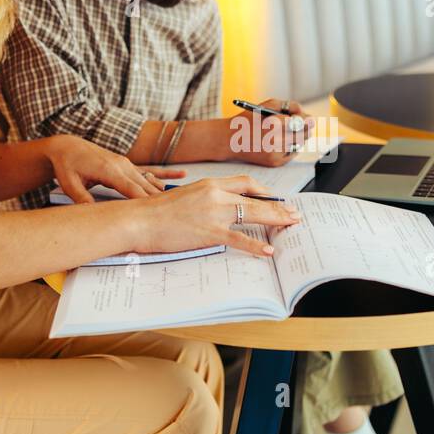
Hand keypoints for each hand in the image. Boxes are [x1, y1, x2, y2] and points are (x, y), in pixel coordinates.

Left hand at [45, 135, 178, 202]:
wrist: (67, 147)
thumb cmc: (67, 166)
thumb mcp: (69, 184)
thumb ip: (82, 199)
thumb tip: (91, 214)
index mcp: (109, 170)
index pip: (132, 190)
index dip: (145, 203)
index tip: (158, 215)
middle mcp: (122, 165)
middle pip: (145, 187)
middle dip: (160, 201)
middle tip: (176, 215)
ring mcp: (126, 163)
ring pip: (150, 181)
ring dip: (164, 192)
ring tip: (182, 203)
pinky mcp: (127, 164)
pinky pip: (150, 170)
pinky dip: (165, 174)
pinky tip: (181, 175)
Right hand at [127, 176, 301, 257]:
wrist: (139, 219)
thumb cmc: (156, 212)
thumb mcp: (184, 197)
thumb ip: (204, 200)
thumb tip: (217, 210)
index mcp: (209, 184)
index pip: (245, 182)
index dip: (263, 191)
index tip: (275, 198)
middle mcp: (215, 195)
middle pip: (255, 198)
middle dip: (278, 206)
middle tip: (294, 213)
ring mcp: (214, 213)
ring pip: (253, 214)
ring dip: (276, 219)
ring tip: (291, 225)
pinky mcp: (209, 232)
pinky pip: (239, 239)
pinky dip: (256, 245)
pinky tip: (268, 251)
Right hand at [225, 98, 315, 167]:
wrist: (229, 140)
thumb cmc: (248, 120)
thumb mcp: (265, 105)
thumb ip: (287, 105)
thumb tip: (304, 114)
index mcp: (273, 123)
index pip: (301, 122)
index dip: (307, 120)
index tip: (310, 120)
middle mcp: (276, 140)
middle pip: (304, 134)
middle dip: (303, 128)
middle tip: (301, 124)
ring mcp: (276, 153)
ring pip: (299, 143)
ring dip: (296, 137)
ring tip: (283, 132)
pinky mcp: (275, 162)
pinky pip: (293, 153)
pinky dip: (290, 146)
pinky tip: (278, 142)